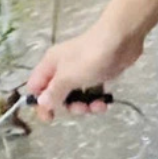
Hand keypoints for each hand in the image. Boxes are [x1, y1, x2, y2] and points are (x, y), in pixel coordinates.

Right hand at [24, 19, 143, 119]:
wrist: (121, 40)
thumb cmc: (90, 58)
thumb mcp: (68, 78)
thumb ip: (54, 92)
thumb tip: (41, 103)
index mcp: (50, 65)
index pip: (36, 87)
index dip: (40, 103)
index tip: (49, 118)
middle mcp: (63, 68)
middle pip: (58, 94)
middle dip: (70, 105)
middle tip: (81, 108)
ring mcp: (82, 70)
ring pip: (77, 95)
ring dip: (86, 105)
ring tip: (98, 106)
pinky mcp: (99, 73)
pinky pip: (93, 92)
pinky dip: (97, 99)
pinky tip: (106, 103)